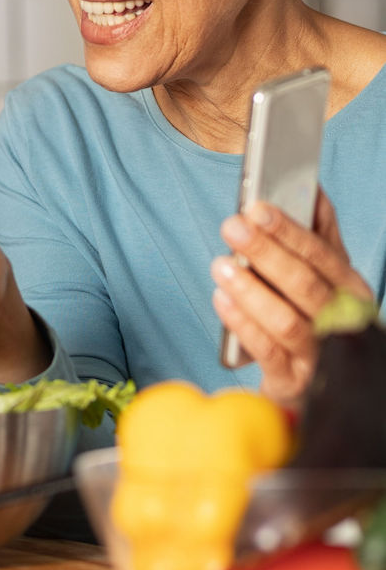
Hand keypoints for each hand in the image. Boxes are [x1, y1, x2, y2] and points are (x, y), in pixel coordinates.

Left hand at [212, 191, 373, 402]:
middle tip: (232, 225)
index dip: (289, 231)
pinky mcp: (293, 380)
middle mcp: (341, 322)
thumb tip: (313, 189)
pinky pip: (267, 353)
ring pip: (287, 321)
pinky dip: (243, 325)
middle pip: (304, 285)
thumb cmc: (311, 314)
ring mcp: (319, 355)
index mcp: (349, 290)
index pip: (322, 256)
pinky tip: (221, 299)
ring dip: (250, 290)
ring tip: (220, 264)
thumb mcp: (322, 275)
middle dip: (266, 252)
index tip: (257, 206)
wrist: (311, 380)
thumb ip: (320, 235)